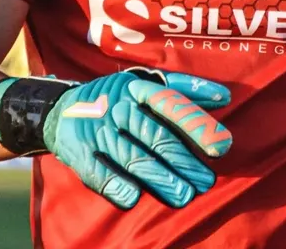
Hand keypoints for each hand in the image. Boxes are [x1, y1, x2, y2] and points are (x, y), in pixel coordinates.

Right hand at [43, 68, 232, 208]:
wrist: (61, 110)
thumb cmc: (118, 100)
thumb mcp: (144, 87)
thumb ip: (182, 92)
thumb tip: (223, 97)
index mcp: (136, 88)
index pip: (171, 104)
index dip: (196, 124)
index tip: (222, 145)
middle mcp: (117, 106)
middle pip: (156, 136)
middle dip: (183, 161)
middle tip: (205, 182)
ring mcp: (97, 129)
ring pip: (133, 158)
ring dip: (160, 180)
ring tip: (184, 196)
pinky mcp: (79, 152)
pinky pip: (100, 173)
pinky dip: (117, 186)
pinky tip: (134, 198)